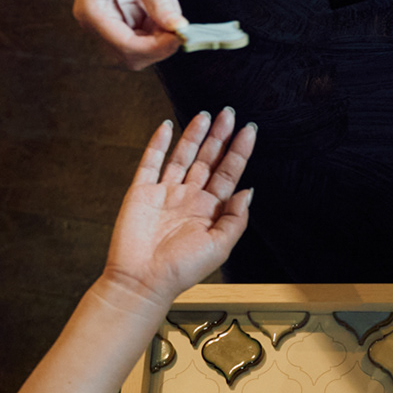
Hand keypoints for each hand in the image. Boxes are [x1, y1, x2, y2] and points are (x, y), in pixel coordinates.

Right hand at [70, 0, 184, 68]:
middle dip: (161, 41)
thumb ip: (158, 1)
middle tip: (176, 16)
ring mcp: (108, 21)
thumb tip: (178, 29)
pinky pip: (145, 32)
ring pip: (143, 46)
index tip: (181, 34)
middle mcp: (96, 23)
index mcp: (93, 14)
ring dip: (162, 30)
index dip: (159, 48)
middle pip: (135, 54)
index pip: (129, 48)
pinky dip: (160, 22)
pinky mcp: (121, 16)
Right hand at [101, 113, 254, 309]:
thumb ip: (235, 219)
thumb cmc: (182, 269)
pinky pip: (151, 162)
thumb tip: (248, 191)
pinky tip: (167, 126)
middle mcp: (190, 198)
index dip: (239, 152)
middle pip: (208, 160)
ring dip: (194, 135)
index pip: (229, 174)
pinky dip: (158, 143)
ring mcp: (166, 192)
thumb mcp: (219, 246)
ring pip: (183, 156)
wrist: (143, 280)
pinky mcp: (142, 191)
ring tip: (206, 114)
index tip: (250, 130)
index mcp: (211, 210)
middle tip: (230, 112)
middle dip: (220, 136)